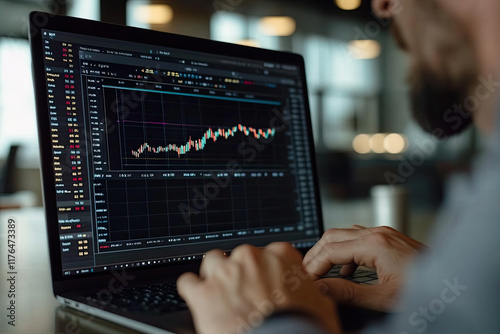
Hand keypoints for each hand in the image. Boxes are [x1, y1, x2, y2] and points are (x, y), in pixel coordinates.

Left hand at [177, 243, 341, 333]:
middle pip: (238, 257)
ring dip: (214, 277)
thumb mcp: (319, 302)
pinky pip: (188, 282)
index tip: (264, 283)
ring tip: (220, 296)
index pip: (268, 254)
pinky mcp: (204, 293)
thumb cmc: (303, 328)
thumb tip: (306, 290)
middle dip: (240, 274)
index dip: (265, 271)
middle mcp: (250, 257)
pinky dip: (192, 291)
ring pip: (211, 263)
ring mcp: (225, 273)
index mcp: (280, 255)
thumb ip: (305, 286)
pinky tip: (199, 300)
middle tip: (245, 296)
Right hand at [303, 225, 426, 311]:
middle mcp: (377, 233)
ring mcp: (384, 233)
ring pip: (344, 234)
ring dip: (329, 251)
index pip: (330, 250)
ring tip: (320, 271)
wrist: (455, 280)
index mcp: (374, 244)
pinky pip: (357, 238)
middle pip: (332, 235)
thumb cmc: (426, 289)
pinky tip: (346, 270)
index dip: (313, 265)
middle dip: (316, 254)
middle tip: (306, 273)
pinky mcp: (389, 238)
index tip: (304, 279)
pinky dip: (345, 251)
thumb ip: (348, 292)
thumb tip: (321, 288)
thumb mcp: (383, 297)